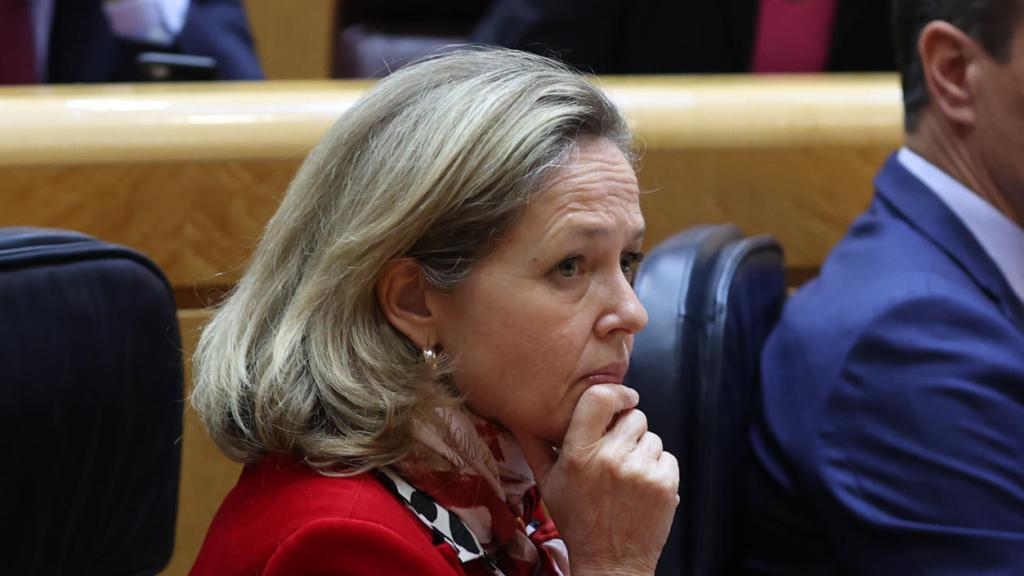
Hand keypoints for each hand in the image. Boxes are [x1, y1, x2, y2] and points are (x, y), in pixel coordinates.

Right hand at [515, 385, 679, 575]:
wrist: (611, 562)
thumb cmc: (577, 520)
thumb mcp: (548, 484)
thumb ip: (535, 446)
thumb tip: (519, 416)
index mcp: (579, 454)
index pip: (599, 398)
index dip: (615, 392)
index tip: (622, 397)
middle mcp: (610, 458)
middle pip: (633, 415)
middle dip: (627, 429)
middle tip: (616, 452)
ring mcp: (640, 471)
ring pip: (652, 436)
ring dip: (642, 451)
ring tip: (627, 475)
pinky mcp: (665, 485)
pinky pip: (667, 457)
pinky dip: (658, 469)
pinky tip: (642, 487)